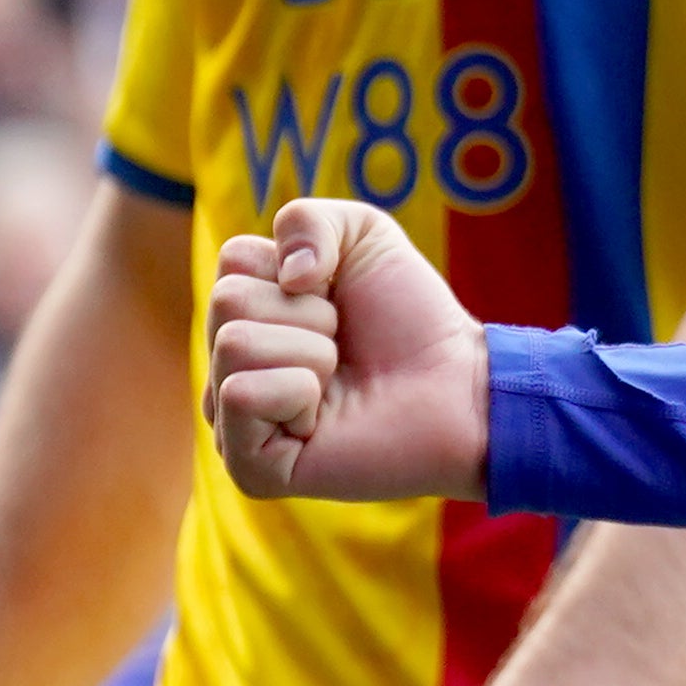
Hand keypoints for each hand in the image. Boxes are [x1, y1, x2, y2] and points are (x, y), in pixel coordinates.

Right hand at [209, 199, 490, 502]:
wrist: (458, 385)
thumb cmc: (411, 317)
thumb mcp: (364, 235)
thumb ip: (306, 219)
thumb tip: (287, 275)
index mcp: (244, 318)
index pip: (233, 261)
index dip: (302, 267)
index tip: (336, 297)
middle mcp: (229, 368)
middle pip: (227, 300)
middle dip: (307, 313)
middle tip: (343, 344)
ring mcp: (233, 420)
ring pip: (233, 344)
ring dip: (311, 351)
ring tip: (338, 378)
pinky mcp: (249, 466)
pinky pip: (242, 396)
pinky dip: (298, 393)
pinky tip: (321, 418)